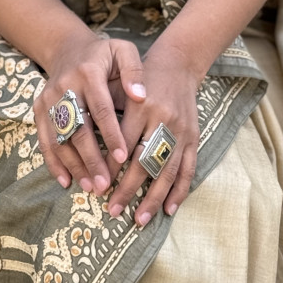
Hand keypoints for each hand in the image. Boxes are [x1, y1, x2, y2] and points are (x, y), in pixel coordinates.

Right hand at [33, 33, 146, 195]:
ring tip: (90, 187)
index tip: (122, 158)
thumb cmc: (103, 54)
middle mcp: (65, 86)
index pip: (101, 108)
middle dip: (90, 159)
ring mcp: (48, 99)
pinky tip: (66, 181)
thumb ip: (134, 70)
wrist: (68, 48)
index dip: (110, 134)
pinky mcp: (39, 109)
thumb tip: (141, 96)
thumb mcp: (123, 50)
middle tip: (104, 184)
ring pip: (59, 138)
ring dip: (73, 165)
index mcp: (88, 72)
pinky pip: (44, 140)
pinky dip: (53, 162)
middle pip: (77, 128)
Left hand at [106, 41, 200, 226]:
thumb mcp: (122, 86)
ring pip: (166, 169)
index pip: (123, 144)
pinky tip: (169, 208)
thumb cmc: (142, 76)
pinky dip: (179, 190)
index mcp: (141, 105)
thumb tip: (88, 147)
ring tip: (139, 219)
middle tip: (112, 209)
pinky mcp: (193, 135)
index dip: (110, 168)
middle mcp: (162, 118)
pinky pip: (188, 167)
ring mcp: (181, 129)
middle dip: (127, 189)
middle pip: (144, 161)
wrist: (178, 63)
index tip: (97, 187)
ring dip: (153, 197)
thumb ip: (108, 112)